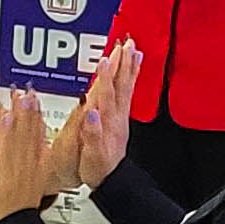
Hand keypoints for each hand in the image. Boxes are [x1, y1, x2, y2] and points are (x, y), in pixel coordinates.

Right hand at [69, 37, 140, 189]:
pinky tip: (131, 70)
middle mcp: (115, 116)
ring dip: (129, 68)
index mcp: (106, 122)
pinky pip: (127, 93)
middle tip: (126, 44)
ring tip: (133, 50)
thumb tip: (91, 113)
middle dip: (122, 64)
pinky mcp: (120, 118)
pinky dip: (130, 79)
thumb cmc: (97, 167)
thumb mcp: (90, 155)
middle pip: (120, 85)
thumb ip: (91, 133)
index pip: (106, 94)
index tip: (106, 59)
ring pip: (125, 87)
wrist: (110, 178)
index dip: (105, 77)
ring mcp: (120, 116)